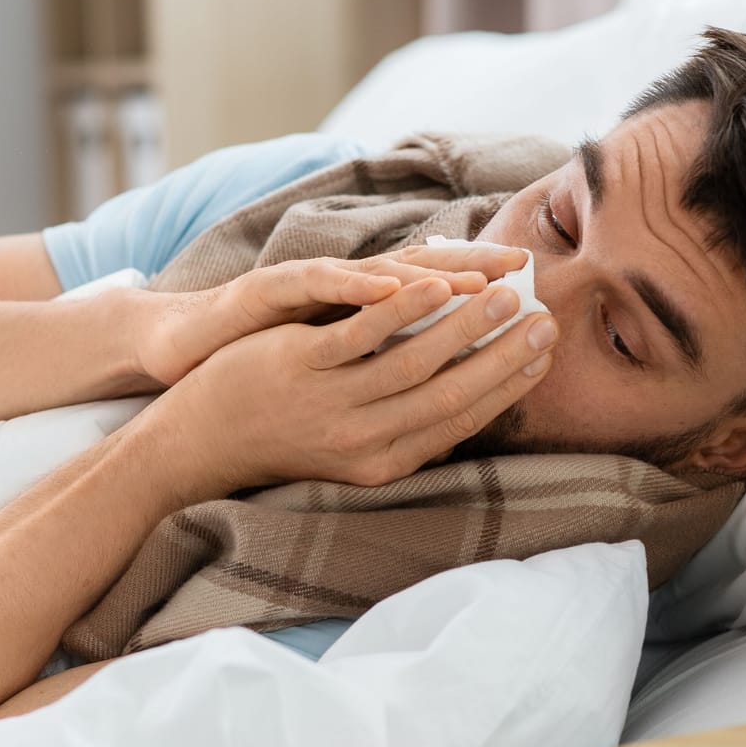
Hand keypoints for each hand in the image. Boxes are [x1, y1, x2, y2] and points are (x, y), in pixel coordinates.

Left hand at [133, 276, 558, 498]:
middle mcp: (363, 439)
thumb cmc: (283, 438)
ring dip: (464, 326)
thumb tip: (464, 409)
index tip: (543, 352)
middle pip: (450, 393)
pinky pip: (359, 336)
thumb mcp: (350, 450)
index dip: (506, 384)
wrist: (201, 442)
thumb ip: (403, 429)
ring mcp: (331, 402)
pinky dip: (401, 310)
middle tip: (544, 319)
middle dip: (502, 354)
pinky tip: (434, 285)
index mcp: (384, 461)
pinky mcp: (299, 365)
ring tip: (505, 294)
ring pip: (413, 362)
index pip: (460, 418)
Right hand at [134, 243, 528, 386]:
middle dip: (476, 275)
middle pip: (423, 273)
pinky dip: (360, 285)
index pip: (436, 293)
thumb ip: (387, 365)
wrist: (186, 353)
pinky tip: (394, 287)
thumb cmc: (264, 365)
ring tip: (477, 276)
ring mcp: (309, 286)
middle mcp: (343, 288)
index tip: (536, 299)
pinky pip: (322, 285)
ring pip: (382, 272)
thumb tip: (452, 384)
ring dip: (432, 273)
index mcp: (362, 306)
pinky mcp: (272, 289)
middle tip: (525, 275)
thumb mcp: (336, 366)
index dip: (484, 293)